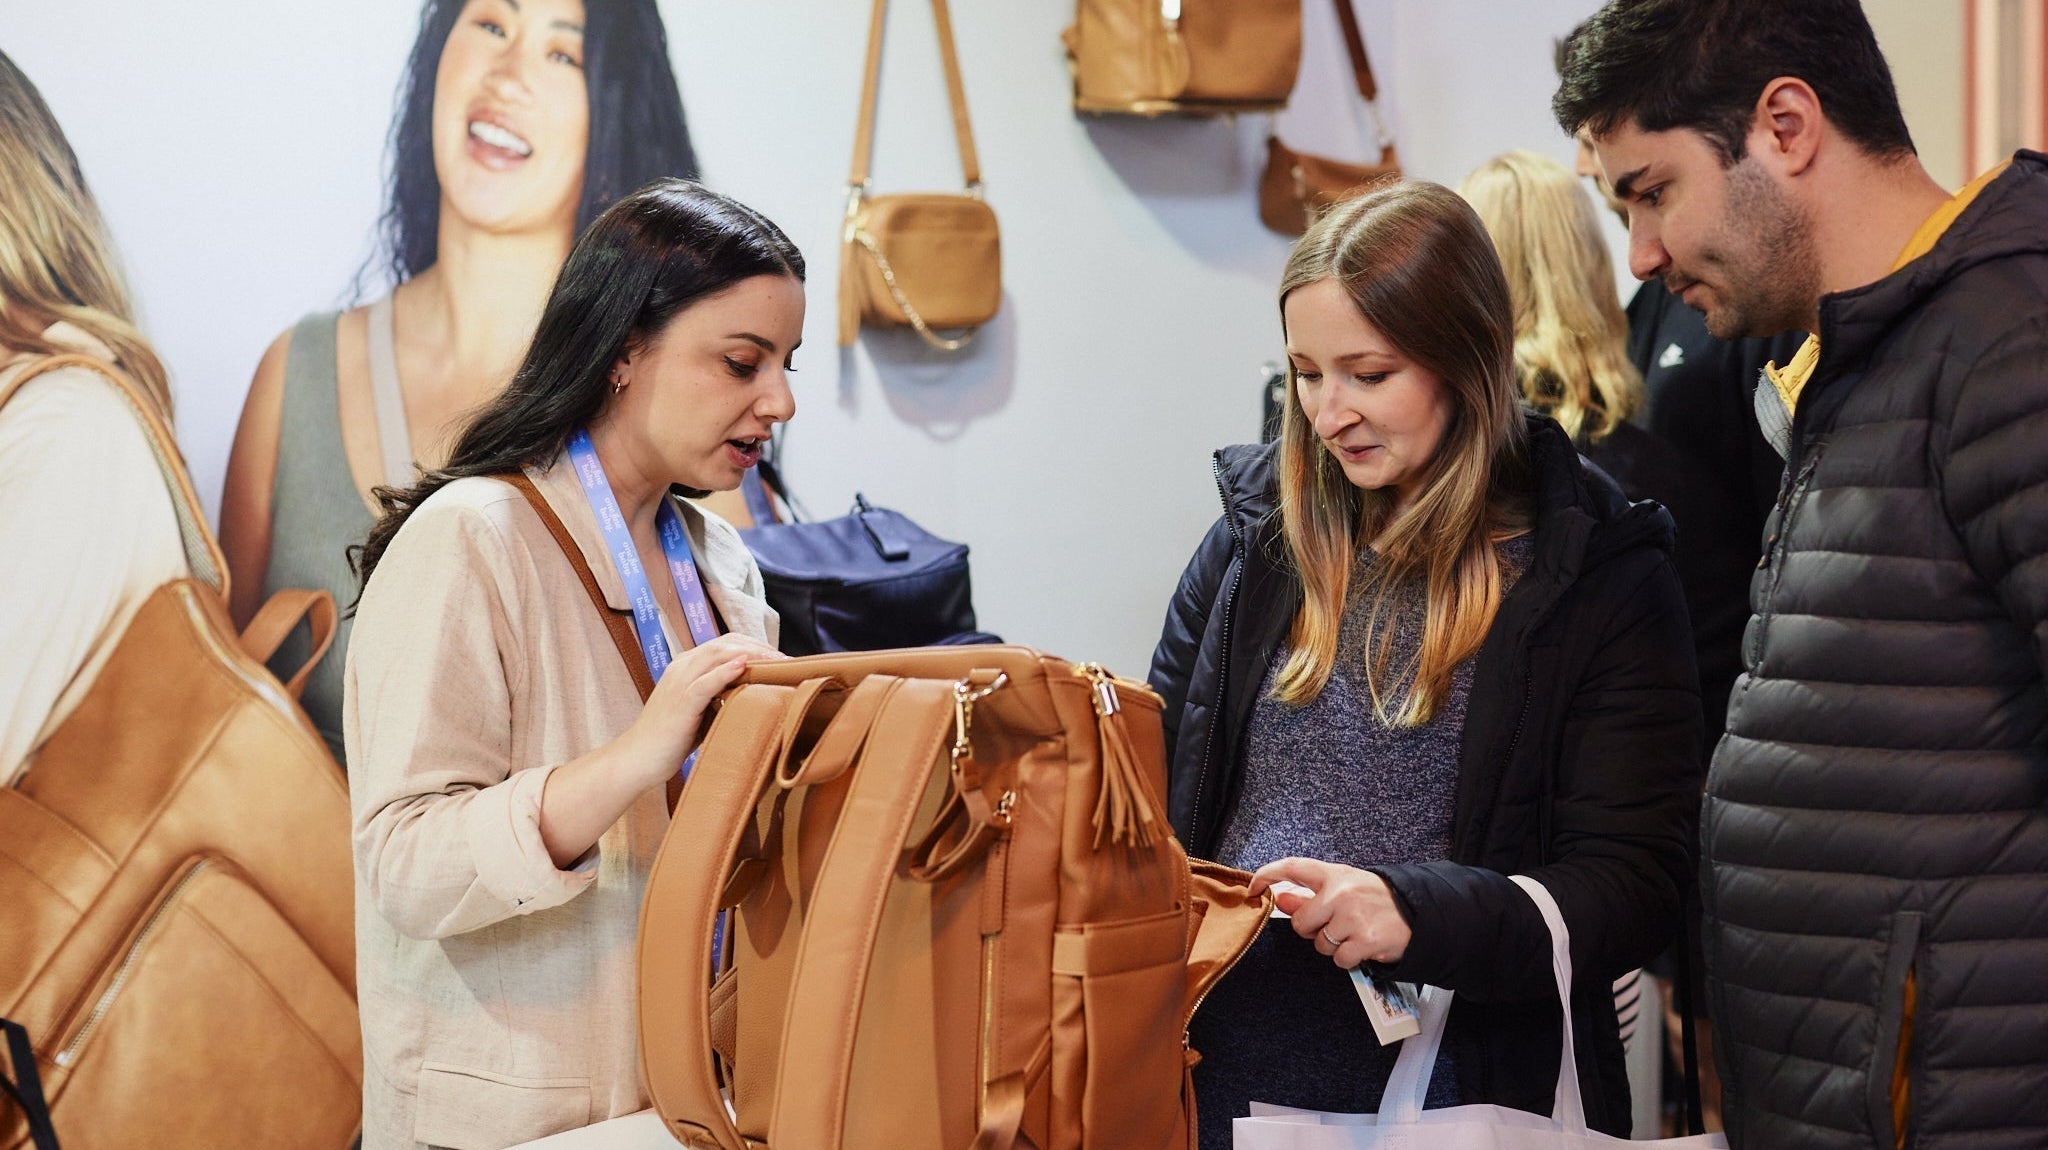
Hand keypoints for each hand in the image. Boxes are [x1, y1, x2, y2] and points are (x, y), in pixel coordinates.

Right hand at [623, 633, 782, 787]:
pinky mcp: (681, 702)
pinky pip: (706, 681)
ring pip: (718, 655)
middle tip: (787, 660)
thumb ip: (723, 696)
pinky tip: (745, 667)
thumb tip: (757, 693)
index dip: (754, 646)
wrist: (639, 758)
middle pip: (726, 644)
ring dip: (752, 655)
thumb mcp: (702, 710)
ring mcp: (680, 682)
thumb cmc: (672, 738)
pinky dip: (726, 672)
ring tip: (777, 661)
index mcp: (686, 666)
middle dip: (759, 648)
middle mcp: (682, 667)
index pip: (725, 644)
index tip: (780, 658)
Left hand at [1249, 857, 1412, 969]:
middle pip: (1300, 922)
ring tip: (1354, 933)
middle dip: (1312, 929)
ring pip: (1319, 944)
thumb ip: (1310, 894)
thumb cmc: (1377, 899)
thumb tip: (1280, 898)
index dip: (1267, 875)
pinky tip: (1362, 946)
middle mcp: (1341, 893)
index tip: (1254, 887)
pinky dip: (1348, 958)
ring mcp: (1353, 917)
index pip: (1293, 867)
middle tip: (1335, 924)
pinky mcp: (1364, 941)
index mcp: (1334, 875)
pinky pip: (1338, 959)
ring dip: (1333, 945)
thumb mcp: (1345, 886)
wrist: (1418, 913)